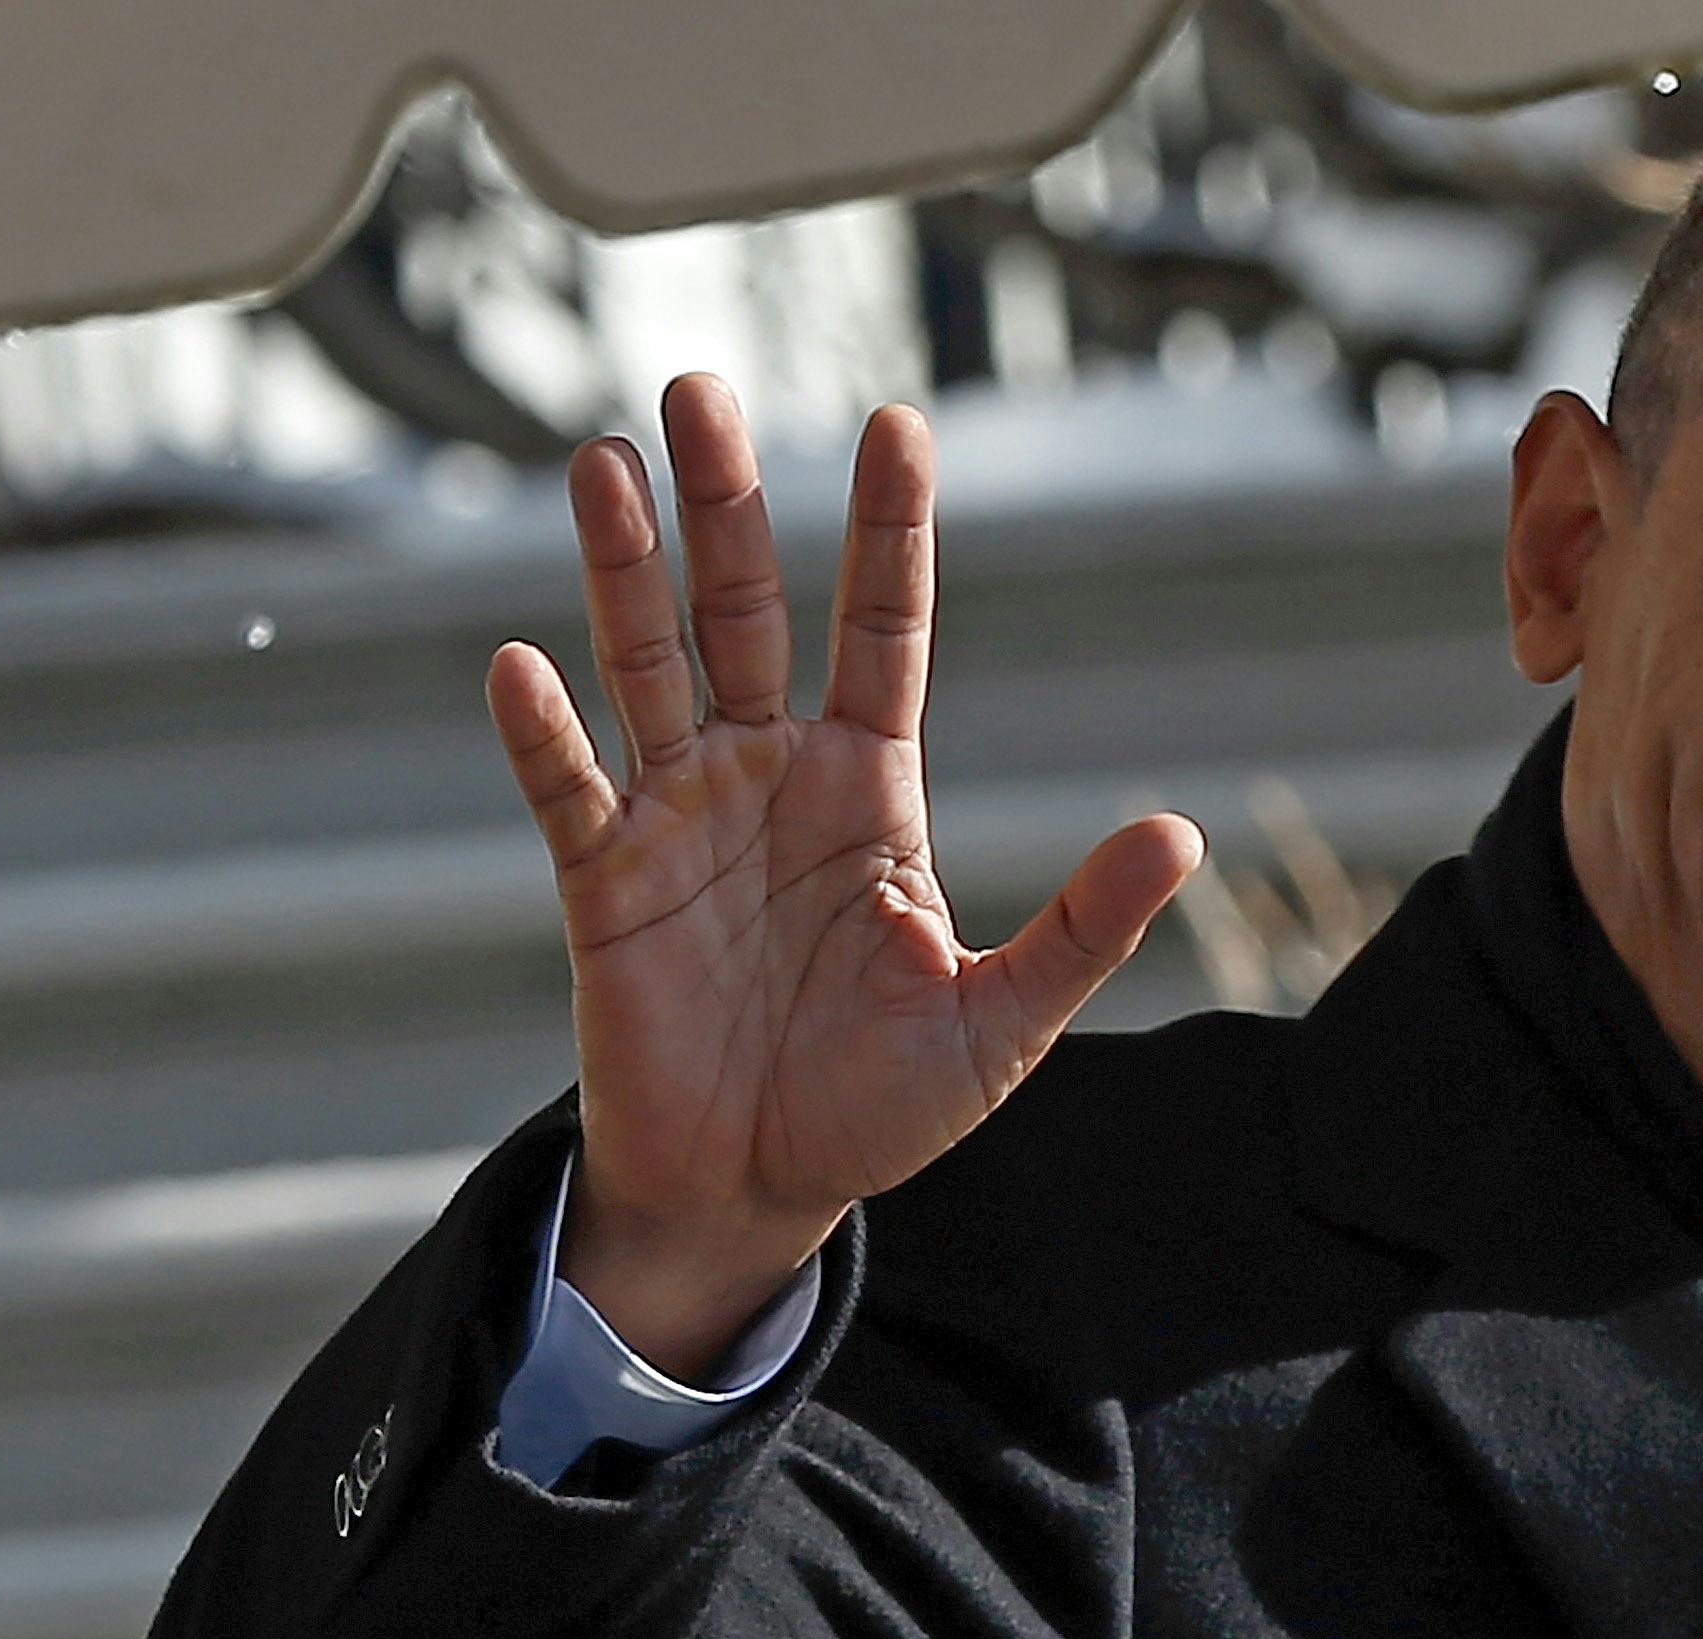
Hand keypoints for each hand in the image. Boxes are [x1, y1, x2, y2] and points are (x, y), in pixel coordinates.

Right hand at [486, 374, 1203, 1377]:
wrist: (760, 1189)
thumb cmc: (884, 1103)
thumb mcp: (1004, 1021)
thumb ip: (1084, 928)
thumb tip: (1180, 834)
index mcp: (870, 787)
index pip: (883, 627)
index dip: (887, 530)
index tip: (896, 421)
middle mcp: (770, 774)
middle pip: (744, 607)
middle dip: (725, 501)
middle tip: (696, 386)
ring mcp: (680, 819)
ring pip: (647, 664)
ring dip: (622, 569)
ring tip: (604, 462)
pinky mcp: (604, 886)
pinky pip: (568, 793)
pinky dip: (543, 735)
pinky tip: (522, 666)